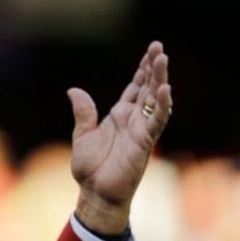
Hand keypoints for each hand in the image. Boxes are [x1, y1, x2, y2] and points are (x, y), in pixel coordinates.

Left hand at [69, 41, 171, 233]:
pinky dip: (162, 105)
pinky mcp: (145, 142)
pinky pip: (156, 121)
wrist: (95, 192)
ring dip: (160, 80)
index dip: (142, 70)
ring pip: (155, 100)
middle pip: (147, 88)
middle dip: (154, 68)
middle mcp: (133, 120)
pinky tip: (166, 89)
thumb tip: (73, 90)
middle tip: (159, 48)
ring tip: (163, 59)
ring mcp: (141, 130)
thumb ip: (83, 112)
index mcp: (119, 116)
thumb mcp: (82, 135)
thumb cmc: (90, 168)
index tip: (151, 51)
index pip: (135, 88)